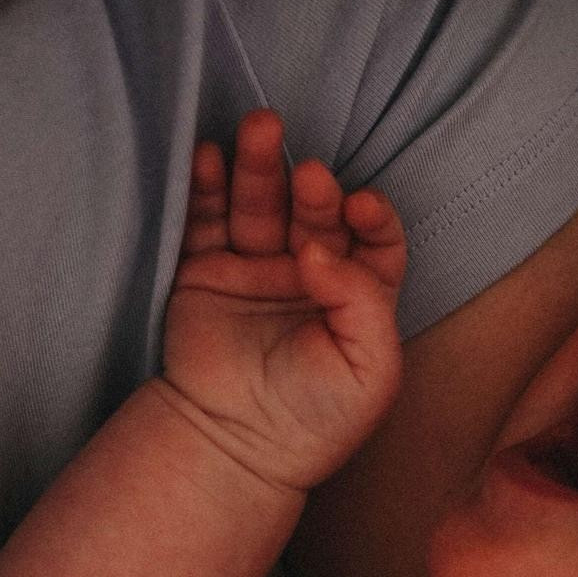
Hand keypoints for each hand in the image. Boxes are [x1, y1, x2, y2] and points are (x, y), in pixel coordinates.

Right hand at [163, 110, 407, 496]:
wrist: (238, 447)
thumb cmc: (318, 419)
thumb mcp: (370, 369)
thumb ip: (362, 301)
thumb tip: (316, 248)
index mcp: (358, 295)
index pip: (373, 238)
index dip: (371, 217)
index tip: (360, 207)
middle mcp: (308, 273)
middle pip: (313, 211)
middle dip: (313, 189)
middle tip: (310, 176)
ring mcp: (254, 269)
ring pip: (260, 204)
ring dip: (260, 165)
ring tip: (260, 129)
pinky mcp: (205, 272)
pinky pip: (205, 220)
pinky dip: (206, 186)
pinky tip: (211, 156)